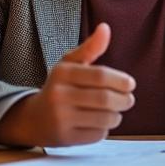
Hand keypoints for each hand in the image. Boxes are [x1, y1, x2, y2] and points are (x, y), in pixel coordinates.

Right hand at [0, 23, 135, 147]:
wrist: (34, 118)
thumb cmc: (58, 88)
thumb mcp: (69, 65)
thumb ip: (90, 48)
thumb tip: (105, 28)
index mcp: (62, 73)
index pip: (100, 75)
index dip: (120, 80)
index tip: (130, 84)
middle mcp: (59, 95)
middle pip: (105, 99)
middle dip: (124, 100)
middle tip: (128, 100)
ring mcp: (61, 118)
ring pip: (105, 118)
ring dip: (116, 115)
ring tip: (114, 111)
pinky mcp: (66, 138)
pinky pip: (98, 134)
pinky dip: (104, 129)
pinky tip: (98, 123)